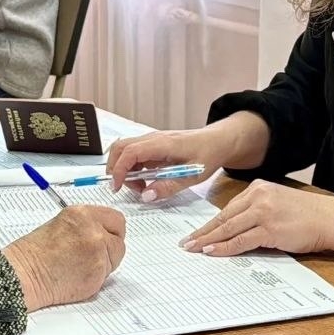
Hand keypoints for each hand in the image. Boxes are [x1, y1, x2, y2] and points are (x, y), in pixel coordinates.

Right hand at [3, 205, 125, 310]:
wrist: (24, 273)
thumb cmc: (36, 252)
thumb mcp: (63, 224)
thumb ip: (87, 226)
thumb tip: (105, 232)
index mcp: (83, 214)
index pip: (116, 219)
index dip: (112, 231)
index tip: (107, 237)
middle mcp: (93, 230)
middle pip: (120, 240)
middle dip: (110, 248)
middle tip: (92, 255)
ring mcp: (98, 252)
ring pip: (115, 259)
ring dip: (103, 265)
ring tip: (78, 266)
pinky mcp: (98, 272)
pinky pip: (106, 276)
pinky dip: (96, 278)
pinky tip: (77, 276)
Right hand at [106, 126, 232, 200]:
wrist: (218, 141)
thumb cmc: (208, 154)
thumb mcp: (192, 176)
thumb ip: (169, 186)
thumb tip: (147, 196)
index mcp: (162, 143)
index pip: (130, 152)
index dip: (119, 169)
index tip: (117, 186)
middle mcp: (153, 138)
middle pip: (120, 147)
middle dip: (115, 168)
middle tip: (122, 188)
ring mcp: (152, 141)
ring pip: (124, 150)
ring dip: (124, 169)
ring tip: (140, 187)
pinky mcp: (153, 146)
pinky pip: (134, 154)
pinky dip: (132, 168)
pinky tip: (145, 180)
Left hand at [181, 180, 333, 256]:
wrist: (333, 219)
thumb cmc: (309, 216)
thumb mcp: (278, 204)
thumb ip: (256, 212)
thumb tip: (234, 231)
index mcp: (258, 188)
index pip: (228, 208)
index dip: (210, 222)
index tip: (196, 231)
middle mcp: (258, 197)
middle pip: (224, 217)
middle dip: (203, 231)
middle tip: (186, 243)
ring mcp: (263, 212)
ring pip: (228, 228)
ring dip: (208, 240)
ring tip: (193, 249)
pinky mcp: (270, 228)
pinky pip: (241, 240)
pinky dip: (224, 247)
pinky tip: (212, 251)